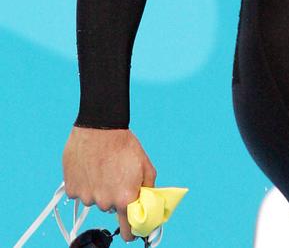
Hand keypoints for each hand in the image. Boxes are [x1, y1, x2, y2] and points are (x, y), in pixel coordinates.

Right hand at [62, 126, 156, 241]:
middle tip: (116, 176)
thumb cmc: (124, 144)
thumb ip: (148, 189)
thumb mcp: (145, 166)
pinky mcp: (72, 189)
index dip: (132, 230)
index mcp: (125, 198)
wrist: (100, 126)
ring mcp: (86, 196)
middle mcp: (104, 202)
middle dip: (114, 196)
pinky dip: (84, 183)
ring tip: (102, 167)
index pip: (128, 231)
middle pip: (110, 208)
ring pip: (95, 199)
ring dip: (98, 188)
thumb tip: (149, 204)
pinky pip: (80, 192)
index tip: (132, 227)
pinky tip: (89, 167)